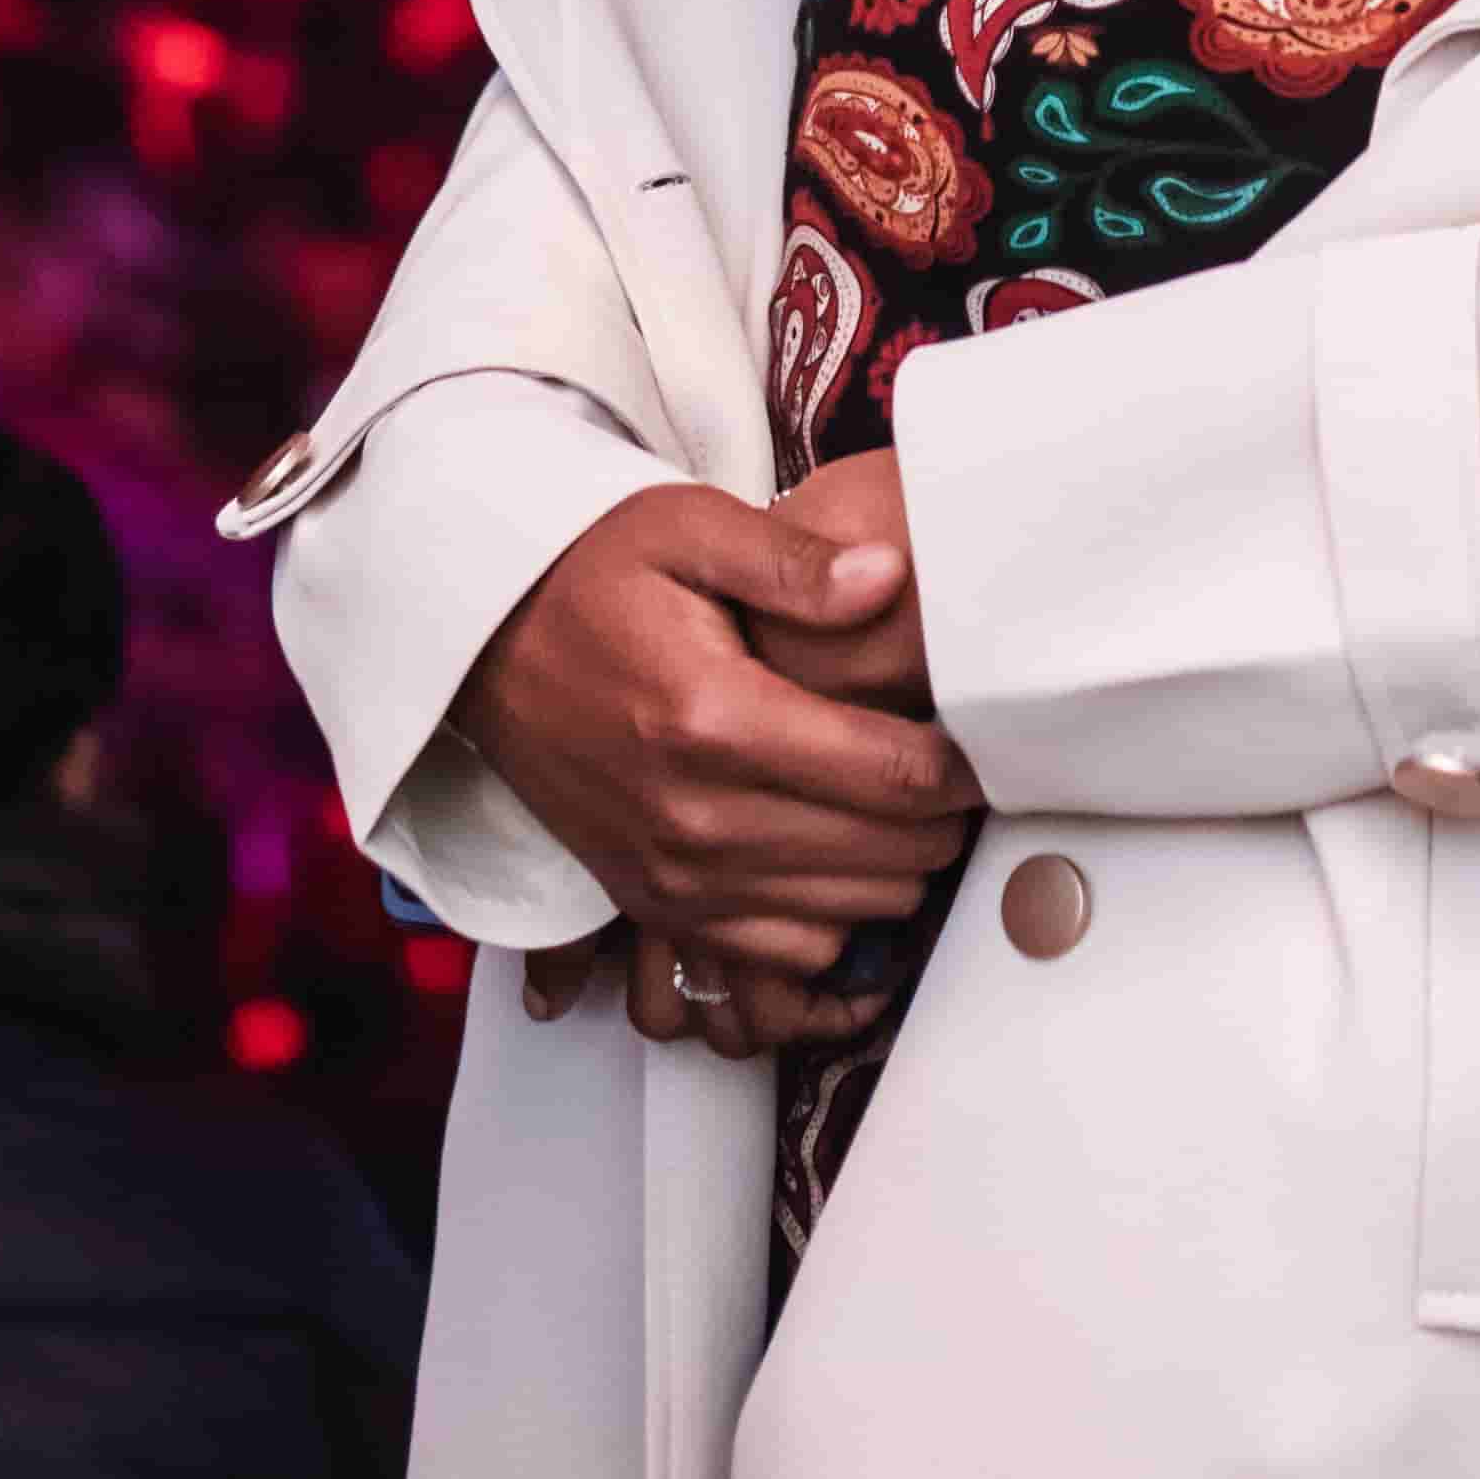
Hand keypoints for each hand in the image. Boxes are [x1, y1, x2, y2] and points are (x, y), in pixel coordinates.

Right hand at [467, 480, 976, 1061]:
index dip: (964, 765)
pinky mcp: (656, 905)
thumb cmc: (594, 573)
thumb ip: (794, 561)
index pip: (889, 773)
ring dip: (897, 869)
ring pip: (845, 913)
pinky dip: (834, 917)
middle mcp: (696, 815)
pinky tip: (846, 854)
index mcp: (715, 718)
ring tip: (912, 805)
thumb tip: (890, 579)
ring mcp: (673, 874)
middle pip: (881, 854)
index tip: (995, 738)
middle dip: (943, 817)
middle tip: (964, 768)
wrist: (484, 642)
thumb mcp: (687, 529)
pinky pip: (785, 949)